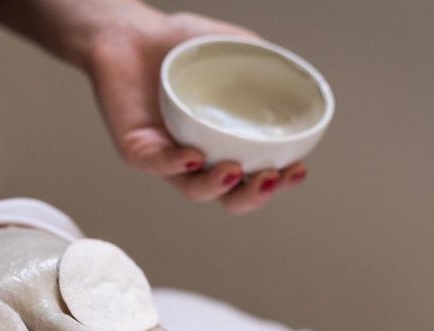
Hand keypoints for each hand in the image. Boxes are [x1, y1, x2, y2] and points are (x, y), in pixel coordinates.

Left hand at [86, 8, 307, 214]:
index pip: (254, 176)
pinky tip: (193, 155)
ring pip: (193, 189)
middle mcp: (197, 158)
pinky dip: (174, 164)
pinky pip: (156, 164)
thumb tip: (303, 80)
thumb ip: (266, 67)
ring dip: (217, 186)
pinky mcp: (137, 149)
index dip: (277, 183)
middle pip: (228, 196)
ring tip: (235, 170)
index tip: (297, 170)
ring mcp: (167, 157)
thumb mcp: (235, 50)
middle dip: (252, 196)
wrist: (130, 30)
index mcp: (224, 143)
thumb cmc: (180, 45)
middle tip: (271, 179)